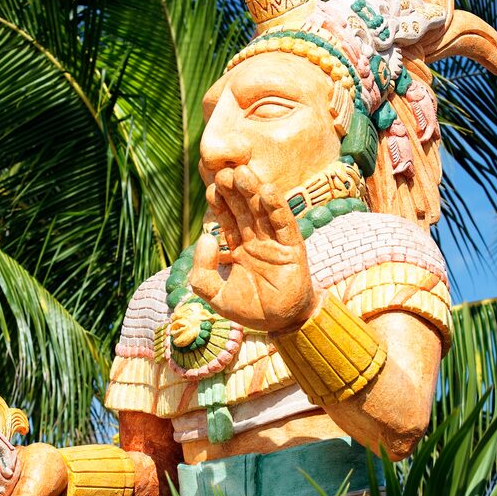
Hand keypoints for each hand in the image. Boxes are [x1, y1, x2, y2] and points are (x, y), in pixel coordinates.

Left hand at [190, 165, 321, 331]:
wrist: (282, 324)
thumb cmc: (252, 310)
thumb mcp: (217, 297)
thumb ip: (203, 274)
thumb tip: (205, 239)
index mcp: (241, 249)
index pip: (228, 221)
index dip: (220, 205)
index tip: (210, 188)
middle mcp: (258, 241)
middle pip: (245, 210)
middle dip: (235, 192)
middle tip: (223, 171)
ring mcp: (276, 243)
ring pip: (263, 212)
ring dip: (253, 192)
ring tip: (242, 173)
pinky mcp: (293, 249)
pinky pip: (285, 225)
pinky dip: (277, 208)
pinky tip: (268, 191)